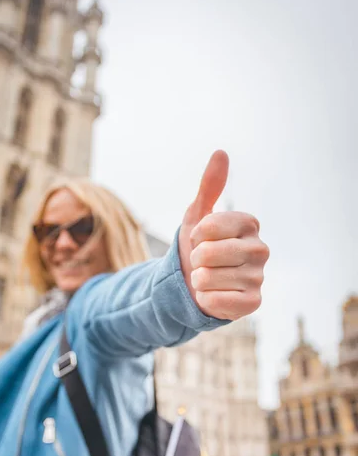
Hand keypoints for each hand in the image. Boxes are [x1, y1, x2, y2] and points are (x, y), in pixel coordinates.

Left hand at [179, 150, 268, 319]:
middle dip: (195, 259)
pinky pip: (216, 300)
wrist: (195, 284)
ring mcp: (259, 277)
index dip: (195, 235)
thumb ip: (210, 187)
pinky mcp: (253, 302)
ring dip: (198, 280)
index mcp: (249, 224)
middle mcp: (260, 249)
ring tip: (208, 279)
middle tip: (202, 262)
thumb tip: (220, 153)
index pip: (209, 226)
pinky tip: (212, 295)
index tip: (199, 239)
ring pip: (208, 277)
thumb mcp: (198, 216)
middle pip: (207, 253)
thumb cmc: (198, 247)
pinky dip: (205, 299)